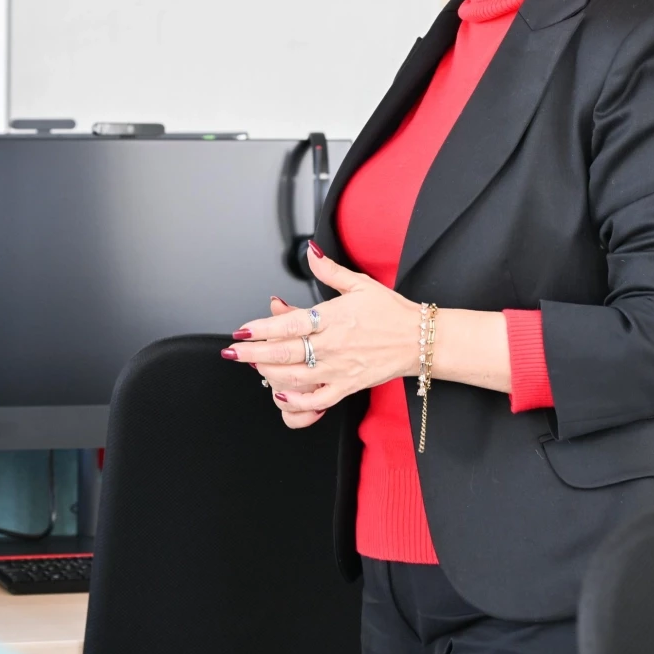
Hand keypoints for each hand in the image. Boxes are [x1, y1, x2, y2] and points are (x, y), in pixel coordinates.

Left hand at [225, 244, 419, 422]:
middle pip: (284, 352)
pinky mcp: (348, 386)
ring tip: (254, 366)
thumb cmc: (390, 312)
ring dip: (269, 374)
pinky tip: (281, 396)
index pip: (289, 323)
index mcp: (333, 317)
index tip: (242, 329)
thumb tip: (310, 251)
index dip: (262, 327)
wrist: (421, 340)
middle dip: (253, 353)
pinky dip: (297, 401)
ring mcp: (339, 368)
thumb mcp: (359, 284)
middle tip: (232, 351)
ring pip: (295, 377)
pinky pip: (318, 400)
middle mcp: (333, 345)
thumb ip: (328, 271)